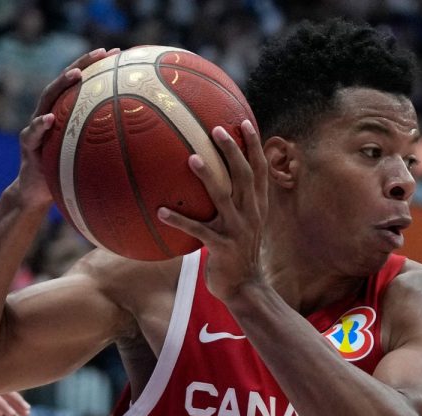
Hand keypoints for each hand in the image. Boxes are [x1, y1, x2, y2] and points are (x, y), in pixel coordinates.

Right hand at [15, 48, 120, 208]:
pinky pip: (32, 133)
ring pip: (46, 100)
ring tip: (77, 74)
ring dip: (61, 84)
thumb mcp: (94, 158)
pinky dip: (40, 125)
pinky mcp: (28, 146)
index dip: (97, 67)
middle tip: (100, 52)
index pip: (82, 84)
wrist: (38, 193)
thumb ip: (110, 147)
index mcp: (66, 114)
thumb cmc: (70, 173)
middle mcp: (50, 113)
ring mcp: (36, 127)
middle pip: (65, 83)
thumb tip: (148, 145)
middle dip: (82, 64)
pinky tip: (48, 119)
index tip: (117, 53)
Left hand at [158, 120, 267, 300]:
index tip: (245, 122)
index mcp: (258, 206)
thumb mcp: (244, 225)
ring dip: (207, 177)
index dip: (254, 145)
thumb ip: (235, 203)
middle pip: (245, 176)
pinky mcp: (222, 248)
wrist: (245, 287)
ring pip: (223, 198)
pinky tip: (161, 211)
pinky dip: (180, 220)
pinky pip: (198, 231)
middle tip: (216, 130)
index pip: (260, 170)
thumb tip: (212, 179)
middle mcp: (251, 214)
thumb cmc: (237, 252)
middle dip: (233, 151)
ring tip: (191, 159)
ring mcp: (238, 231)